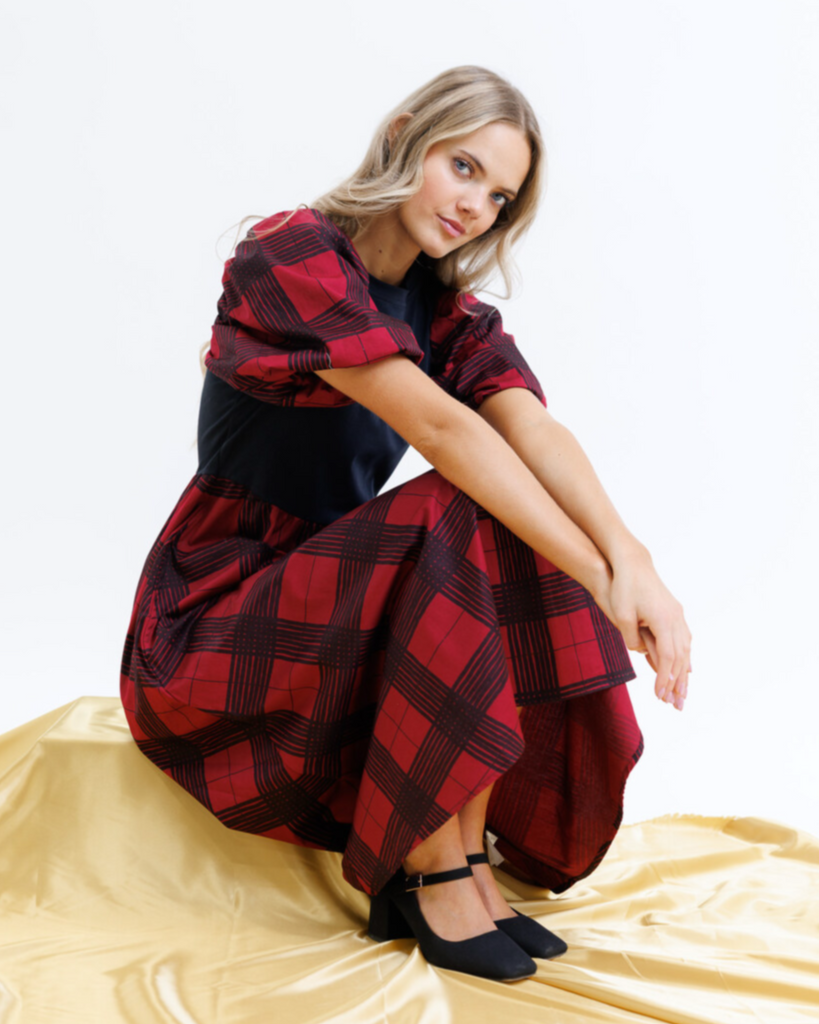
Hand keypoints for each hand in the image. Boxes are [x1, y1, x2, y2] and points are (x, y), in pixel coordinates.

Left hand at [591, 550, 691, 710]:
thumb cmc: (624, 586)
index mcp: (663, 620)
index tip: (660, 696)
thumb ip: (631, 637)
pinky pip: (684, 639)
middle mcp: (675, 618)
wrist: (633, 562)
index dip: (665, 678)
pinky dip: (684, 656)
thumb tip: (642, 652)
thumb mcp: (621, 614)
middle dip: (678, 682)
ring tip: (682, 692)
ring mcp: (677, 614)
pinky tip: (685, 668)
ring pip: (685, 649)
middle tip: (676, 705)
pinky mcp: (674, 611)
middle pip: (680, 657)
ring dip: (684, 672)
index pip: (668, 657)